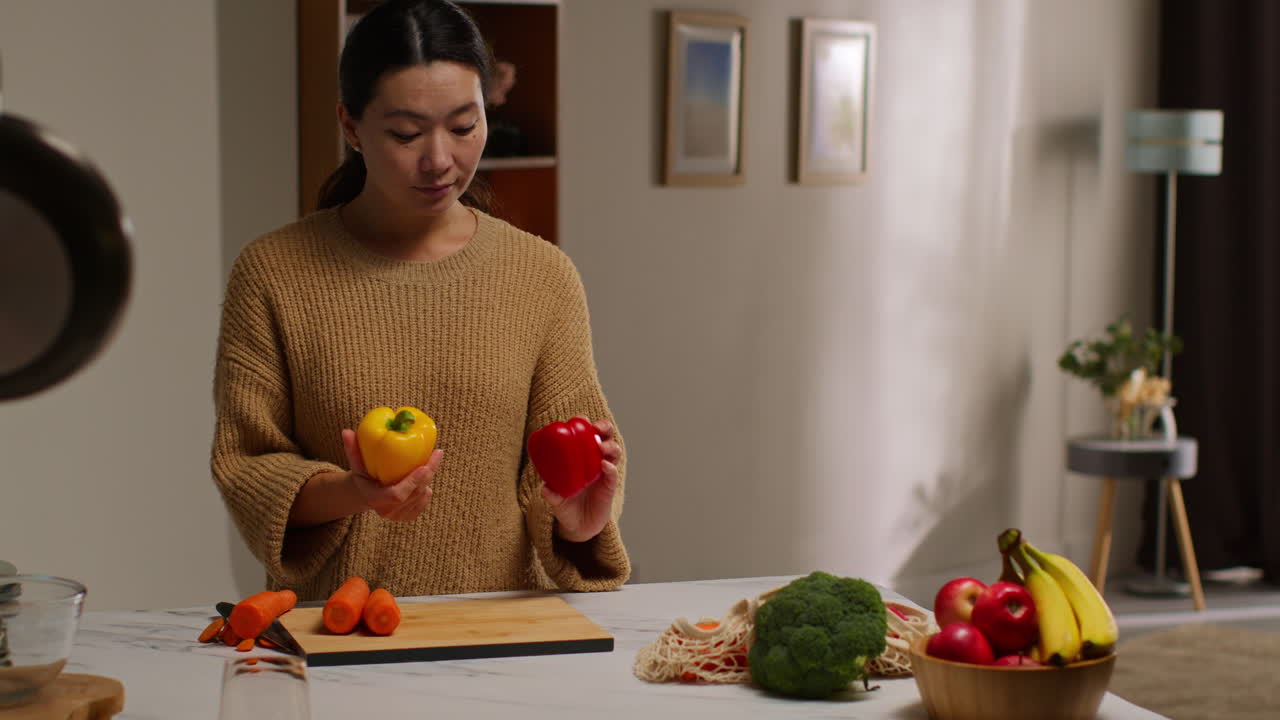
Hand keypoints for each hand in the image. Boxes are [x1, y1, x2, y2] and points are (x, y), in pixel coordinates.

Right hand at [342, 428, 441, 521]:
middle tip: (437, 453)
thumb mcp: (357, 463)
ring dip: (429, 477)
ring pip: (422, 495)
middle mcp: (387, 511)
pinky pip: (424, 501)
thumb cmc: (363, 475)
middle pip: (415, 493)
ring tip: (431, 461)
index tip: (424, 466)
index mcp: (375, 499)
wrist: (367, 495)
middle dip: (428, 473)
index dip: (412, 482)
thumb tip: (346, 431)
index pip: (397, 495)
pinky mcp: (408, 517)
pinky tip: (424, 476)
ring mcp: (398, 516)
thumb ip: (352, 449)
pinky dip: (427, 487)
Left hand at [541, 419, 619, 542]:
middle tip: (597, 428)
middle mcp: (594, 461)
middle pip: (605, 436)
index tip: (580, 419)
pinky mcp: (609, 487)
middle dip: (604, 427)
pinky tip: (605, 466)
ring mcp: (603, 473)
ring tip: (601, 448)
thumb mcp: (555, 500)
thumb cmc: (565, 506)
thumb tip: (545, 489)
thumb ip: (551, 495)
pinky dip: (610, 468)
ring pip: (613, 451)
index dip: (585, 423)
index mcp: (580, 457)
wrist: (578, 527)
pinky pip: (613, 474)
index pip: (586, 433)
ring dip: (609, 445)